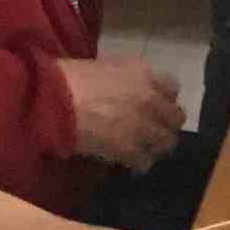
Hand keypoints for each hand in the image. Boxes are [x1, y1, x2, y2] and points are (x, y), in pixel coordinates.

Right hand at [62, 57, 184, 170]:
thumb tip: (132, 90)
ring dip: (155, 146)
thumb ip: (128, 78)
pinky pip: (145, 161)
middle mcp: (150, 99)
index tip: (155, 106)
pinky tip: (128, 163)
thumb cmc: (70, 77)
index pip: (173, 88)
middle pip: (175, 118)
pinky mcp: (129, 149)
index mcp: (145, 74)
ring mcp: (142, 126)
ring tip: (143, 149)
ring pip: (165, 142)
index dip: (164, 99)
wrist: (53, 100)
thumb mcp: (106, 66)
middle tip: (152, 131)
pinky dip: (138, 164)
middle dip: (165, 125)